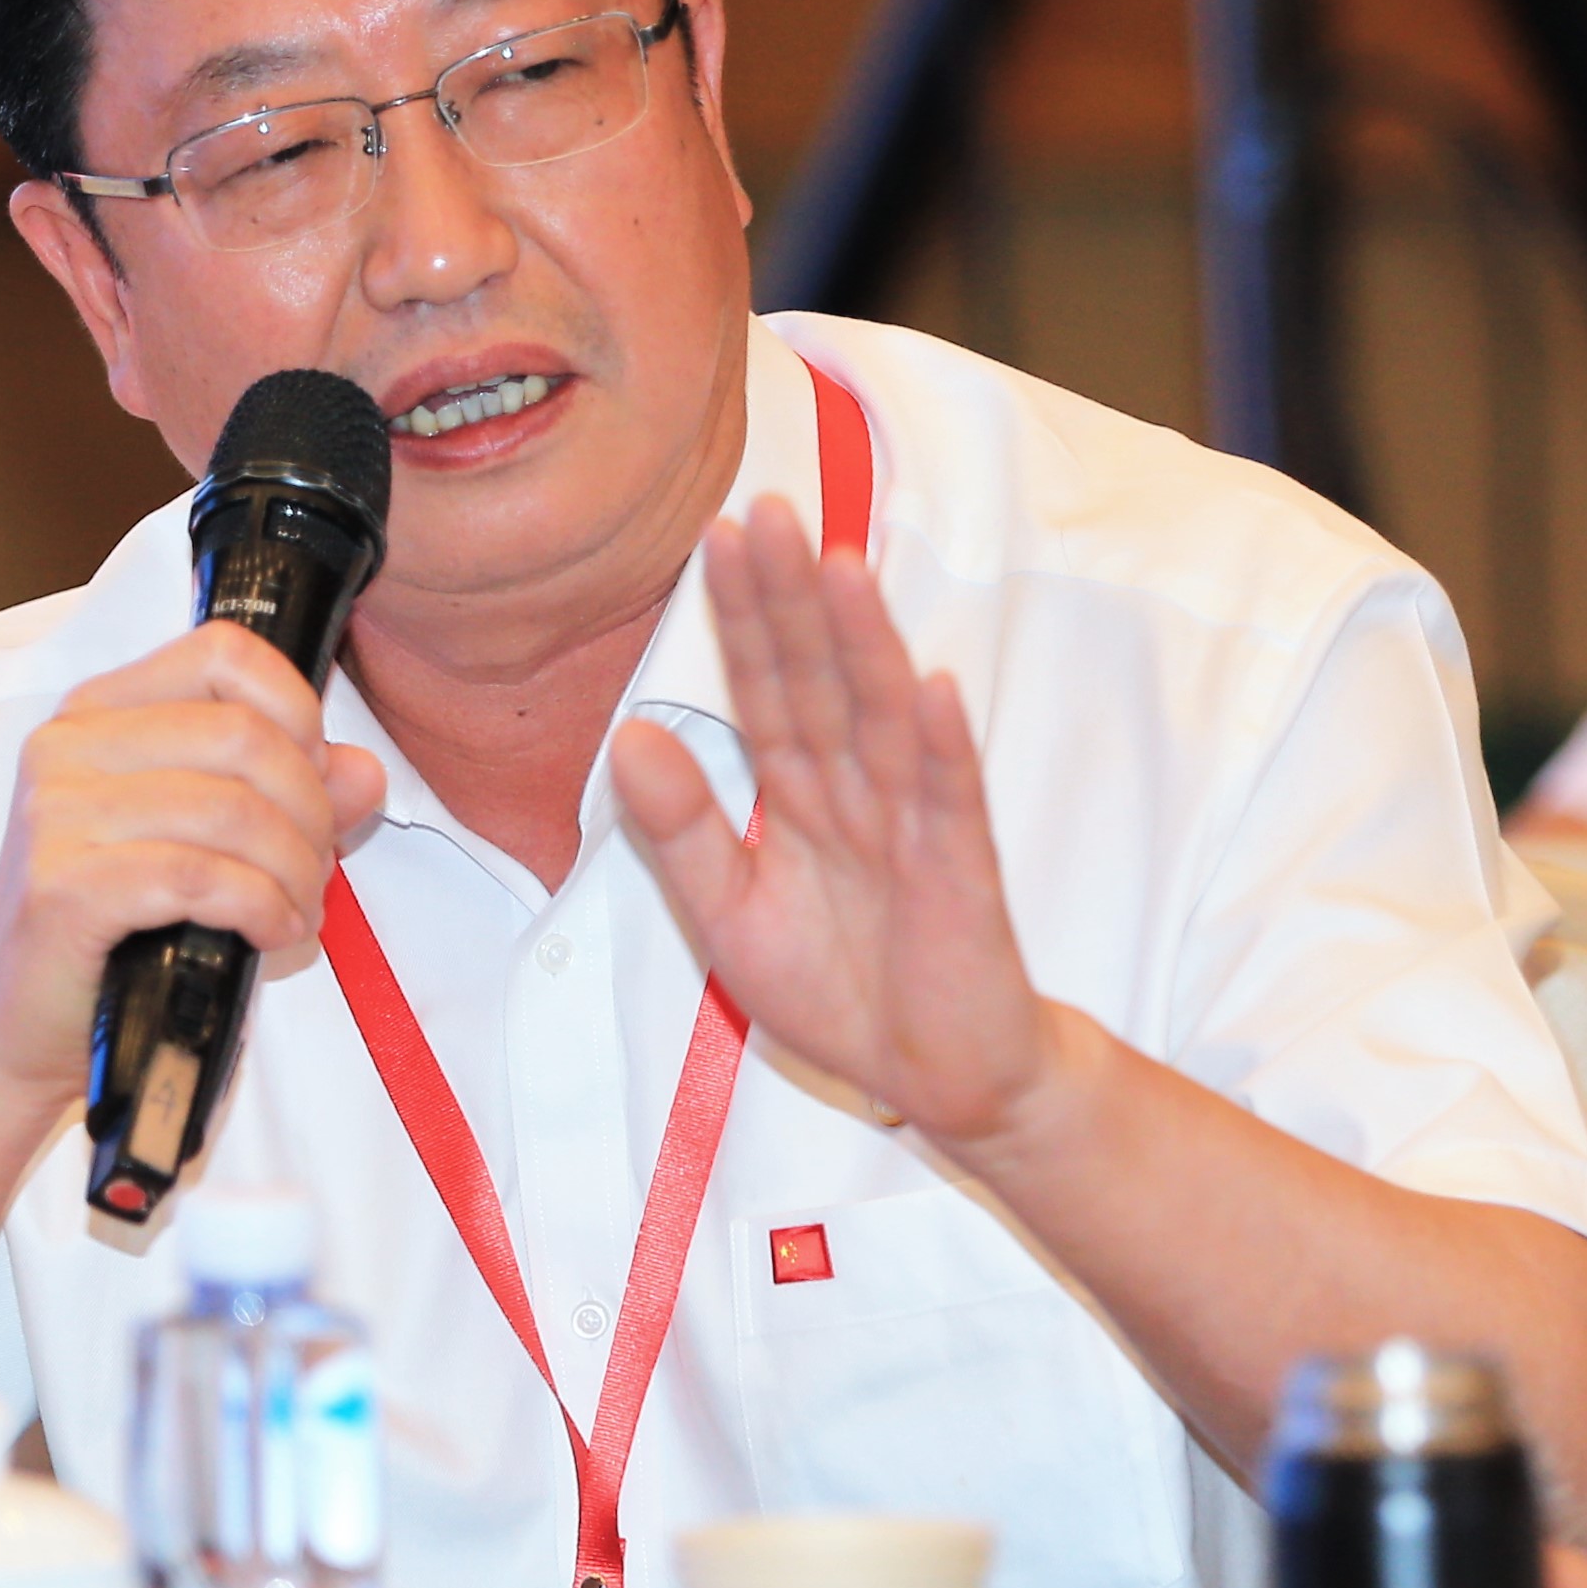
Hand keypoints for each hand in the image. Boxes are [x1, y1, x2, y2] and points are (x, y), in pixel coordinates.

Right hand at [0, 622, 388, 1118]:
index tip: (317, 780)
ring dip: (294, 870)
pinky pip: (198, 877)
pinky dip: (260, 907)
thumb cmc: (118, 930)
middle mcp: (67, 746)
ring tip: (299, 911)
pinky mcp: (61, 888)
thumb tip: (364, 771)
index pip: (224, 652)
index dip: (296, 709)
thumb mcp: (209, 844)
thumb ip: (289, 795)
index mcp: (99, 711)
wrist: (20, 1028)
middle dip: (310, 810)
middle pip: (242, 735)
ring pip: (231, 810)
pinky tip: (272, 934)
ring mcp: (56, 815)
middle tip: (317, 872)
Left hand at [608, 496, 1067, 1146]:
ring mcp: (913, 821)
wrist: (935, 1078)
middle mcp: (856, 787)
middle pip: (820, 677)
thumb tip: (625, 736)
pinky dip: (938, 746)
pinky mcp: (961, 871)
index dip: (740, 614)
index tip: (712, 534)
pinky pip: (948, 800)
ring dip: (863, 643)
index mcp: (799, 791)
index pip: (765, 685)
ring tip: (839, 566)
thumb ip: (681, 829)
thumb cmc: (841, 987)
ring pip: (881, 718)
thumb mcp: (729, 913)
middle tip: (767, 509)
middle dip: (792, 598)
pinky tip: (930, 686)